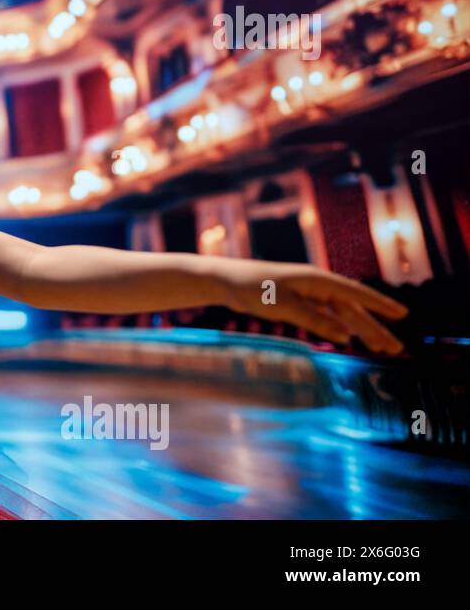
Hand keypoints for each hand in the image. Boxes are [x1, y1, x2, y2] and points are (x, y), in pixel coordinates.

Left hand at [221, 260, 409, 354]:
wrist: (226, 281)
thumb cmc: (253, 289)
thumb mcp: (284, 305)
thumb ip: (315, 320)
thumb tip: (345, 335)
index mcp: (317, 280)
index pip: (355, 293)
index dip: (380, 305)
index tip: (402, 315)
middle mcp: (316, 285)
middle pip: (352, 308)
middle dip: (374, 327)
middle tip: (394, 347)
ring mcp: (308, 293)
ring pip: (340, 314)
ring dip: (359, 330)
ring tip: (380, 348)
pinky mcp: (297, 301)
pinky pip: (326, 316)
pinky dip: (339, 327)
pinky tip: (348, 338)